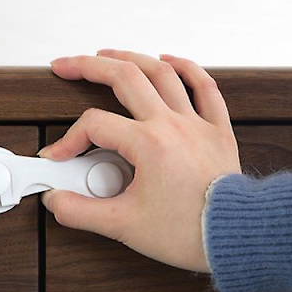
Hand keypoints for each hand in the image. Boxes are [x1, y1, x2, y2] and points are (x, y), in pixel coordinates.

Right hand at [38, 49, 241, 272]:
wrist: (235, 237)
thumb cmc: (190, 232)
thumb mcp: (124, 225)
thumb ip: (81, 212)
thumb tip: (56, 201)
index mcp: (148, 144)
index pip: (94, 126)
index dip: (68, 139)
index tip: (61, 157)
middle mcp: (171, 125)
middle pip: (124, 77)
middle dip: (88, 66)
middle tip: (67, 66)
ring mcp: (195, 123)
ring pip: (162, 73)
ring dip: (131, 58)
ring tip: (108, 55)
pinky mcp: (216, 130)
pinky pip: (205, 87)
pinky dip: (187, 68)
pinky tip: (169, 60)